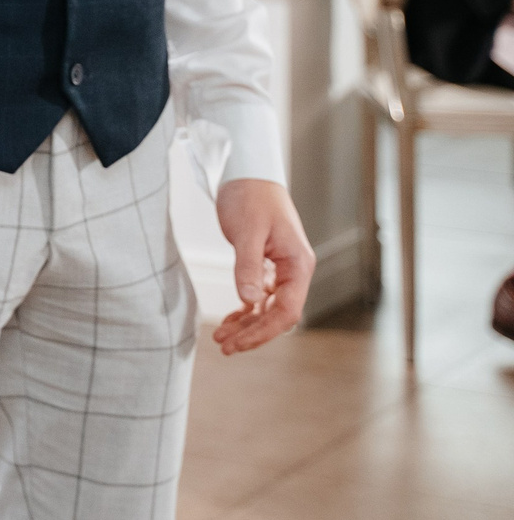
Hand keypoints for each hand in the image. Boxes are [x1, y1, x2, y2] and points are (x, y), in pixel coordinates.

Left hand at [212, 178, 314, 353]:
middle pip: (278, 315)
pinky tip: (229, 320)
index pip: (288, 310)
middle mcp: (294, 270)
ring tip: (221, 338)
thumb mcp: (248, 230)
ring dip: (247, 324)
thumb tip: (250, 301)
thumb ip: (248, 265)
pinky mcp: (266, 265)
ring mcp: (281, 269)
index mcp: (298, 264)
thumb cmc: (251, 197)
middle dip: (253, 333)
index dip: (263, 330)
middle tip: (224, 346)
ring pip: (268, 308)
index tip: (237, 341)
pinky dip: (245, 309)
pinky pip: (260, 296)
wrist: (247, 174)